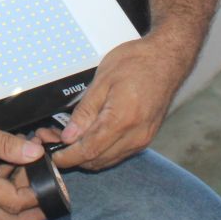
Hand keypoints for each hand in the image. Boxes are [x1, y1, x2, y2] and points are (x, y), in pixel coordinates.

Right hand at [0, 98, 47, 219]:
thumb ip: (4, 143)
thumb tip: (33, 153)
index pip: (14, 203)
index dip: (38, 196)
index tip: (53, 183)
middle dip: (33, 216)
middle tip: (52, 197)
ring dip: (18, 199)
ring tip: (32, 170)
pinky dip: (3, 188)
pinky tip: (11, 164)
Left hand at [44, 22, 197, 171]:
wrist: (167, 58)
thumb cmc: (136, 62)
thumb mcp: (102, 81)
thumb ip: (84, 112)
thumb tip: (69, 136)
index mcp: (122, 120)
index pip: (89, 151)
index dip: (67, 157)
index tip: (54, 155)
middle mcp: (136, 135)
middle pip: (97, 160)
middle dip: (73, 156)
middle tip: (54, 140)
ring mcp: (143, 139)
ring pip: (107, 160)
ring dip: (87, 155)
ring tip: (69, 137)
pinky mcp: (146, 137)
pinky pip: (119, 153)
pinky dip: (102, 150)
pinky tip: (90, 136)